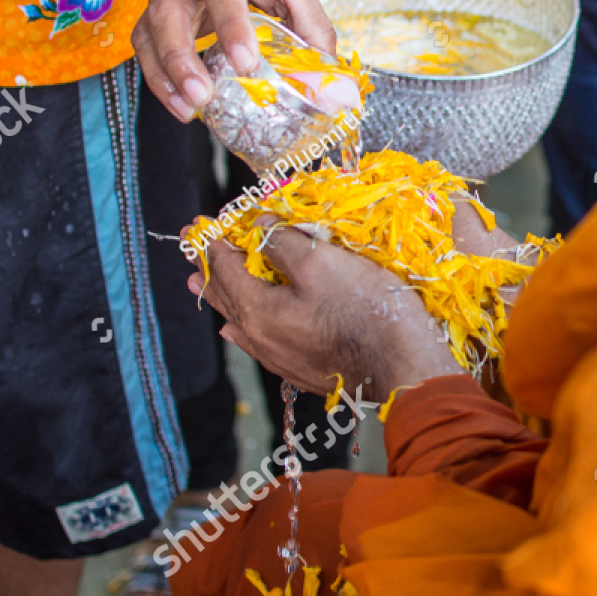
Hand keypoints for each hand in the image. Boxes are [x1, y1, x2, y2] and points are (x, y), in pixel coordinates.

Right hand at [132, 0, 335, 121]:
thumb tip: (329, 75)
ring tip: (188, 109)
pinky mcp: (158, 9)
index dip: (230, 24)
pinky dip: (158, 75)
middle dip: (180, 57)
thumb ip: (312, 23)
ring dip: (164, 74)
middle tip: (202, 95)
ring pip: (150, 30)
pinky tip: (179, 101)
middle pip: (169, 10)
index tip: (244, 62)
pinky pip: (146, 43)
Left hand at [189, 223, 464, 403]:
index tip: (198, 225)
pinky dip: (243, 325)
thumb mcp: (322, 261)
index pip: (226, 267)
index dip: (213, 241)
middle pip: (226, 298)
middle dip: (210, 270)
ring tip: (204, 287)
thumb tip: (259, 227)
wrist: (403, 367)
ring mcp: (281, 358)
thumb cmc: (366, 312)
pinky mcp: (302, 370)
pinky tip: (239, 331)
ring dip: (223, 298)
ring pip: (240, 322)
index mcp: (258, 310)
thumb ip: (282, 241)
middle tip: (193, 252)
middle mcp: (261, 338)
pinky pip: (257, 343)